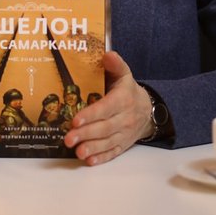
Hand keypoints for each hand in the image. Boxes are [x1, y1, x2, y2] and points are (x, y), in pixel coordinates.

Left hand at [63, 51, 150, 165]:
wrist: (147, 109)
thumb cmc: (127, 90)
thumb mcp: (124, 74)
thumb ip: (115, 65)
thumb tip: (107, 54)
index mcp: (123, 99)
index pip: (106, 108)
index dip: (91, 115)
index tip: (75, 120)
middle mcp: (125, 117)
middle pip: (104, 127)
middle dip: (86, 134)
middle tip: (68, 138)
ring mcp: (124, 133)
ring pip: (108, 142)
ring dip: (92, 147)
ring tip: (77, 151)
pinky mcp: (123, 144)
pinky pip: (113, 152)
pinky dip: (102, 157)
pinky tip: (90, 160)